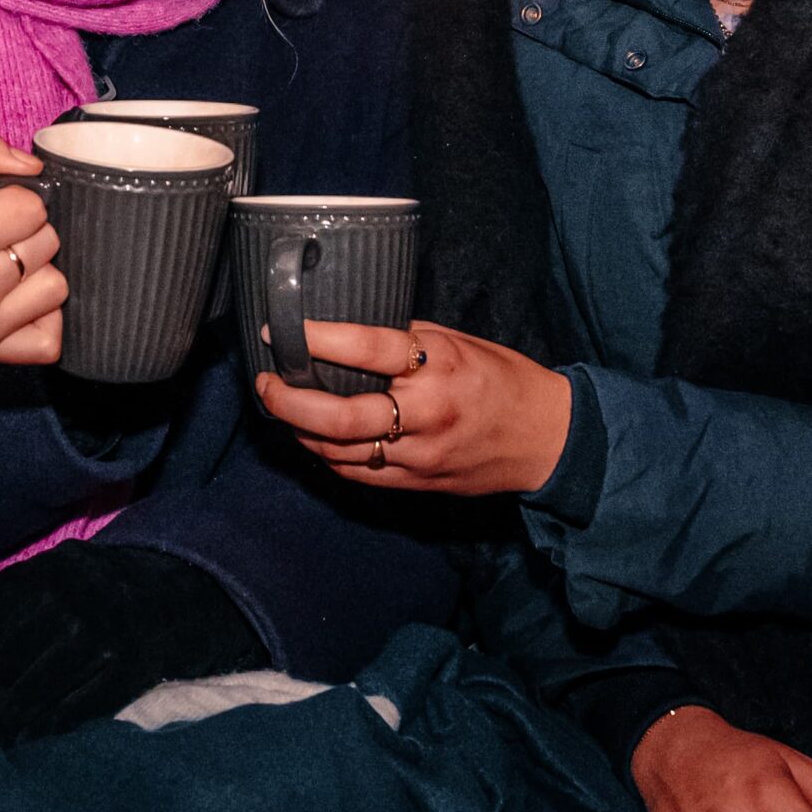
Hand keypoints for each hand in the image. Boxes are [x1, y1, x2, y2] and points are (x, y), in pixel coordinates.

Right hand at [0, 127, 65, 371]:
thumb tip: (31, 164)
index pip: (28, 208)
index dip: (15, 196)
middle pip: (46, 243)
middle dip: (25, 228)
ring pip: (56, 287)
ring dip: (37, 269)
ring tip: (2, 262)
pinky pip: (49, 340)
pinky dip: (42, 315)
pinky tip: (17, 298)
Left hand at [0, 542, 267, 744]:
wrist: (172, 591)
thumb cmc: (89, 594)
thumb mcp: (43, 582)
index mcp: (37, 574)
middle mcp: (66, 597)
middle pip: (4, 665)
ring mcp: (101, 630)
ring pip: (38, 690)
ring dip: (10, 724)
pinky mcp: (131, 664)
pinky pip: (79, 706)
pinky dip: (51, 728)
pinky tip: (34, 740)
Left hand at [254, 321, 571, 494]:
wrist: (545, 438)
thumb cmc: (500, 379)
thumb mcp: (457, 342)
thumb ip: (406, 338)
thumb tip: (346, 327)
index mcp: (440, 364)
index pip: (367, 348)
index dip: (315, 338)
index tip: (278, 330)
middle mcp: (428, 412)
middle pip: (342, 415)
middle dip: (289, 401)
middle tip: (266, 383)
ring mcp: (421, 454)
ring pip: (340, 451)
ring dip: (300, 429)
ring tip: (280, 407)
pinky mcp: (417, 483)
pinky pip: (356, 474)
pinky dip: (326, 455)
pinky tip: (311, 436)